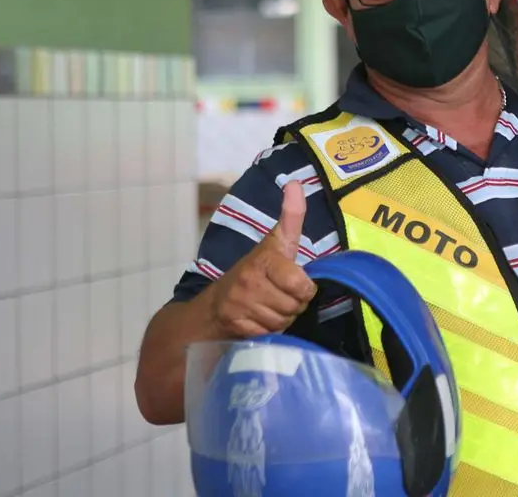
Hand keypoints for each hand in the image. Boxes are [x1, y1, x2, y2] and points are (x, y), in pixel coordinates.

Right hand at [207, 181, 317, 337]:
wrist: (213, 306)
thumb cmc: (254, 271)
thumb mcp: (274, 242)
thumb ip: (291, 217)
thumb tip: (297, 183)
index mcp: (265, 259)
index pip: (302, 285)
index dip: (303, 288)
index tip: (294, 282)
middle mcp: (251, 281)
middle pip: (295, 306)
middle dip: (293, 305)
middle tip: (279, 296)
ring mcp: (241, 305)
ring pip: (284, 322)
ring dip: (281, 319)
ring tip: (268, 307)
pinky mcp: (236, 325)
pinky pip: (269, 334)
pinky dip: (268, 332)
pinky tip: (258, 321)